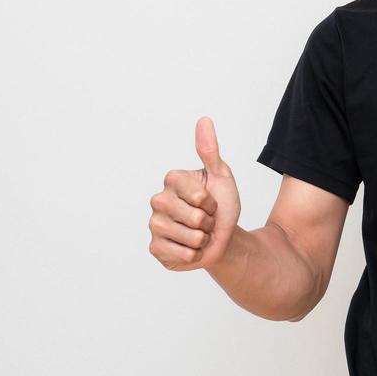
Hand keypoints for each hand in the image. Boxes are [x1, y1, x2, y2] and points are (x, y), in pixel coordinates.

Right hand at [148, 116, 242, 270]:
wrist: (222, 236)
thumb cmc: (221, 205)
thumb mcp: (221, 175)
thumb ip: (210, 150)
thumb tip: (204, 120)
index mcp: (172, 180)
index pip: (199, 195)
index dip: (212, 201)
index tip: (209, 200)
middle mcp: (158, 200)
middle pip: (195, 218)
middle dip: (208, 222)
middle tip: (205, 219)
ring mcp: (154, 225)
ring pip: (190, 237)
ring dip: (203, 239)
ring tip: (199, 233)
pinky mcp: (155, 248)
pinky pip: (183, 255)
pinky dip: (194, 254)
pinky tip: (190, 247)